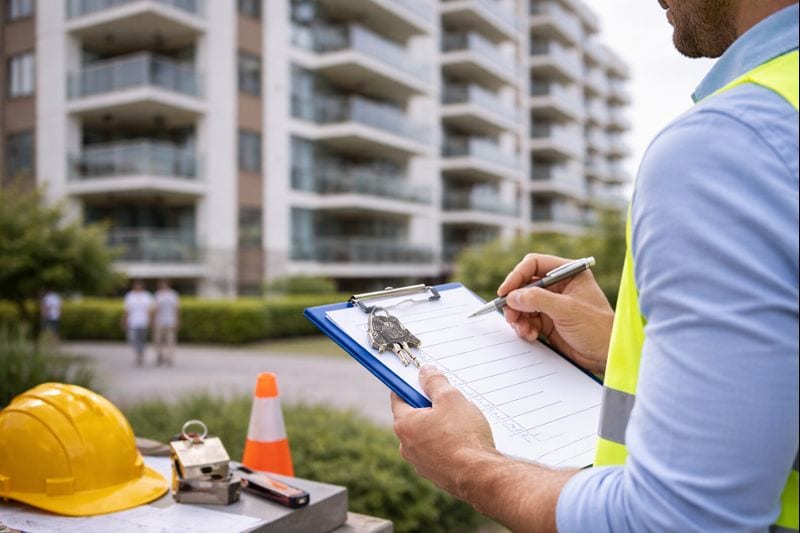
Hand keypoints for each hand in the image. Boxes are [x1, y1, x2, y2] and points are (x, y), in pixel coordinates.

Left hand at [391, 366, 497, 498]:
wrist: (480, 475)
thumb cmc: (463, 436)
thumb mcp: (450, 398)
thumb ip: (435, 382)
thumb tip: (425, 372)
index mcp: (405, 425)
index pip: (398, 397)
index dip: (410, 385)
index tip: (422, 379)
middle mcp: (407, 446)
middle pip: (414, 417)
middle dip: (430, 407)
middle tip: (449, 401)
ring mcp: (420, 463)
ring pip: (427, 436)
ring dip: (440, 427)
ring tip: (461, 423)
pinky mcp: (436, 474)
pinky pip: (438, 452)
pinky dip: (447, 445)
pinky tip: (465, 441)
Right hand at [498, 253, 613, 374]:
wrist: (607, 355)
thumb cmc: (598, 328)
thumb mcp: (567, 309)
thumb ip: (538, 299)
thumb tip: (512, 296)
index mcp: (568, 273)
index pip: (534, 265)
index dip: (517, 276)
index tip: (505, 291)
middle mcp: (559, 286)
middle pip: (525, 285)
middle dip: (515, 301)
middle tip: (511, 315)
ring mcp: (552, 304)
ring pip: (523, 304)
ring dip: (518, 317)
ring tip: (522, 329)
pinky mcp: (548, 321)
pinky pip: (527, 319)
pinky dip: (524, 327)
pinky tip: (530, 335)